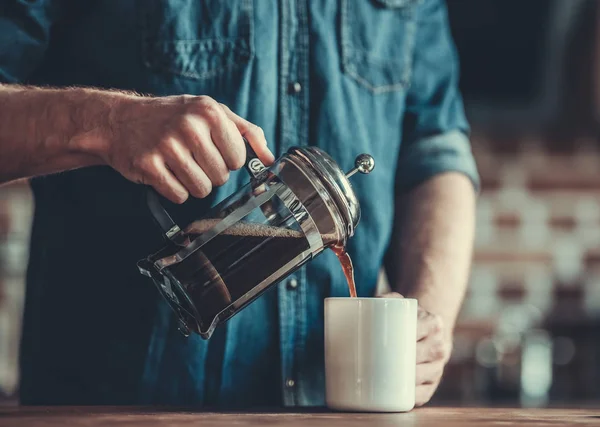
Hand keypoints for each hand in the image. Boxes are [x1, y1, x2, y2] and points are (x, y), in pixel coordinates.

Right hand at [98, 94, 273, 202]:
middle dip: (209, 173)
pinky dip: (174, 190)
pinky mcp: (148, 166)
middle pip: (221, 177)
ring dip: (193, 184)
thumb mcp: (210, 111)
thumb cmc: (173, 117)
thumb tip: (269, 158)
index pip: (238, 159)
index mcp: (209, 111)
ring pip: (202, 190)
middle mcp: (189, 126)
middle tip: (191, 158)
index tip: (211, 151)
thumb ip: (245, 131)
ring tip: (179, 166)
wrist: (120, 121)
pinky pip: (179, 196)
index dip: (227, 161)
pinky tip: (164, 173)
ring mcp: (167, 146)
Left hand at [380, 292, 452, 406]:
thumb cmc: (403, 317)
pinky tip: (397, 396)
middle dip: (399, 361)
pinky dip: (410, 397)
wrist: (422, 331)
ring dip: (403, 380)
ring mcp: (438, 367)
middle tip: (374, 361)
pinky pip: (423, 394)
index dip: (402, 339)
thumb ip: (383, 298)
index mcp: (433, 323)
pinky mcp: (432, 385)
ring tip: (382, 377)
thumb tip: (363, 304)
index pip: (418, 332)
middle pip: (419, 357)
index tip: (385, 341)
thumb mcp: (396, 302)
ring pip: (421, 377)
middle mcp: (440, 346)